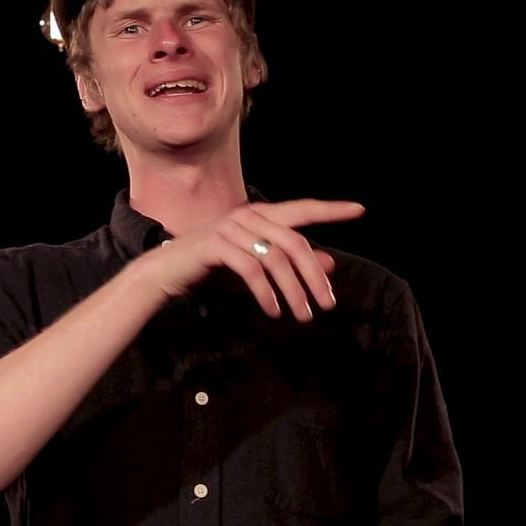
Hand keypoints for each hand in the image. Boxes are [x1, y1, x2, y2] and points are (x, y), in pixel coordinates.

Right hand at [141, 199, 365, 320]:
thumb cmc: (213, 266)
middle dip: (315, 276)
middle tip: (327, 304)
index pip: (303, 209)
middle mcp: (248, 215)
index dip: (331, 210)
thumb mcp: (257, 262)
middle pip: (296, 243)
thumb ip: (291, 260)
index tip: (359, 210)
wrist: (167, 271)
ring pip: (276, 259)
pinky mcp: (216, 245)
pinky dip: (266, 293)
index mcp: (261, 215)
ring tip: (302, 315)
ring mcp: (231, 227)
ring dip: (293, 291)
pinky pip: (251, 269)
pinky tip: (274, 311)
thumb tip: (330, 262)